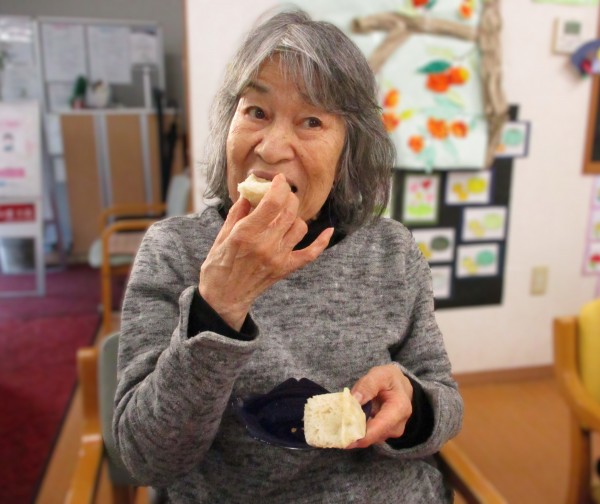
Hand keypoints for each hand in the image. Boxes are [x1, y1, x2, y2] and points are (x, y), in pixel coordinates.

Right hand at [199, 174, 332, 330]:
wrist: (224, 297)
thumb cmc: (219, 264)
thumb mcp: (222, 235)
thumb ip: (239, 211)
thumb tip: (251, 190)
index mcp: (246, 234)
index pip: (272, 202)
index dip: (278, 186)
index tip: (278, 180)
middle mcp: (265, 245)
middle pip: (290, 211)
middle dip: (288, 197)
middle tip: (281, 195)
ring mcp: (278, 258)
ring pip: (300, 227)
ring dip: (295, 217)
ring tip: (284, 216)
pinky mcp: (286, 268)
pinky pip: (311, 253)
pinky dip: (322, 242)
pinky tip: (327, 230)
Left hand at [346, 364, 413, 448]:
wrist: (400, 385)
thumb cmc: (390, 379)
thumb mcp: (380, 374)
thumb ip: (368, 385)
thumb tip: (354, 399)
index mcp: (399, 409)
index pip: (380, 428)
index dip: (362, 437)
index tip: (344, 441)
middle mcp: (397, 425)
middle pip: (372, 436)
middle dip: (353, 434)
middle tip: (334, 429)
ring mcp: (391, 432)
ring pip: (369, 437)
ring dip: (354, 432)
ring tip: (339, 423)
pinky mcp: (384, 434)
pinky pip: (368, 435)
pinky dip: (357, 430)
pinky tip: (347, 423)